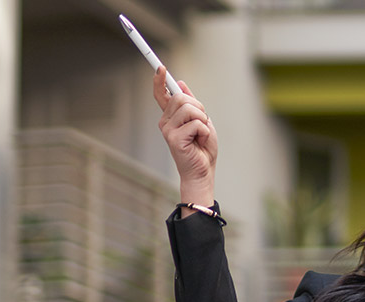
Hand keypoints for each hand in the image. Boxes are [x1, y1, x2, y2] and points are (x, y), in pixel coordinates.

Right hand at [152, 66, 216, 208]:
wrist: (202, 171)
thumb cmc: (202, 148)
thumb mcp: (201, 121)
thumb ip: (191, 104)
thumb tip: (181, 84)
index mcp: (170, 117)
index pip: (161, 94)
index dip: (159, 80)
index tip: (160, 67)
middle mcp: (165, 122)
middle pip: (181, 97)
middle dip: (199, 107)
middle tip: (202, 123)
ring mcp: (168, 130)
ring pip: (190, 108)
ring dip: (203, 120)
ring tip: (201, 134)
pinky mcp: (174, 139)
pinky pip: (197, 123)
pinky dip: (205, 132)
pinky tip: (200, 142)